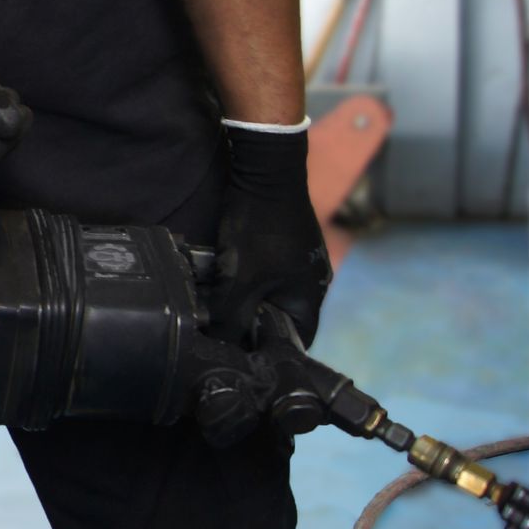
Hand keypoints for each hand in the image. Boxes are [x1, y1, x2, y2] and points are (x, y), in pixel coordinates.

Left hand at [208, 124, 331, 346]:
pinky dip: (244, 281)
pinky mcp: (282, 246)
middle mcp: (310, 281)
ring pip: (267, 295)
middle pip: (280, 319)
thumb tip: (220, 345)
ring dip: (243, 302)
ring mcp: (297, 262)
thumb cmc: (260, 228)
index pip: (298, 341)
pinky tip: (219, 280)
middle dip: (251, 327)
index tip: (244, 358)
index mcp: (311, 296)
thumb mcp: (241, 279)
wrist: (266, 170)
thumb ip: (232, 317)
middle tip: (222, 333)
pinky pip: (262, 275)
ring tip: (216, 307)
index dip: (272, 353)